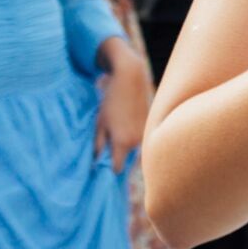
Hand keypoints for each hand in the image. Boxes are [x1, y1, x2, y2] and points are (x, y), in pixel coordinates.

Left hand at [96, 52, 149, 172]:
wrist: (130, 79)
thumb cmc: (111, 101)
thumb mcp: (99, 123)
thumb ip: (98, 145)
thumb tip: (96, 162)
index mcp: (122, 142)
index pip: (117, 169)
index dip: (109, 168)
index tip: (103, 165)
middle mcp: (137, 141)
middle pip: (128, 162)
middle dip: (120, 159)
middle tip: (110, 150)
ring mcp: (146, 133)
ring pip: (136, 151)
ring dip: (128, 149)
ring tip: (119, 134)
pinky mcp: (151, 125)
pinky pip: (142, 140)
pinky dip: (135, 139)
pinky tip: (128, 126)